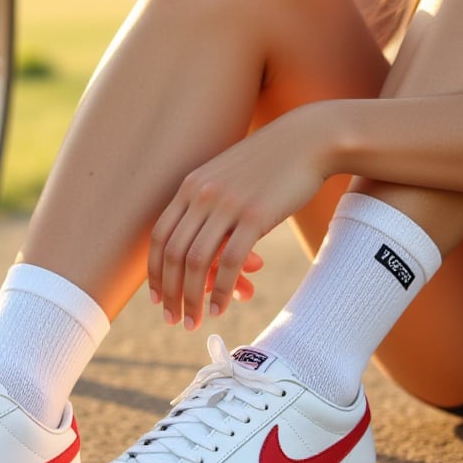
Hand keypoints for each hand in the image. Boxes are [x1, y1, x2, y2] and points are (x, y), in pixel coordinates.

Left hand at [147, 110, 328, 329]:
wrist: (308, 140)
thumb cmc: (269, 165)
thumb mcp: (228, 180)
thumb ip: (210, 209)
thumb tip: (203, 252)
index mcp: (190, 186)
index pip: (159, 236)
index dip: (155, 271)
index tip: (157, 297)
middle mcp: (202, 195)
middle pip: (172, 254)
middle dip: (170, 293)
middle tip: (173, 320)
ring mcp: (227, 205)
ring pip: (196, 262)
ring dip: (192, 298)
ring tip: (195, 322)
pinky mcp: (256, 216)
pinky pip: (229, 262)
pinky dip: (221, 291)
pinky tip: (221, 309)